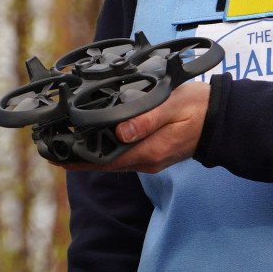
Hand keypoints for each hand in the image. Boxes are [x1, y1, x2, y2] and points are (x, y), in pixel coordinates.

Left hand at [61, 79, 211, 174]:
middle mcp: (146, 160)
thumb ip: (146, 120)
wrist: (222, 118)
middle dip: (77, 156)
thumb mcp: (171, 107)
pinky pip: (122, 154)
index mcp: (149, 152)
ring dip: (89, 152)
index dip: (78, 159)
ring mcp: (149, 158)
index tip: (56, 155)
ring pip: (111, 160)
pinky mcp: (152, 152)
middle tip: (50, 145)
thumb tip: (120, 132)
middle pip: (104, 163)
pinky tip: (92, 137)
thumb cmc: (197, 109)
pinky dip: (104, 148)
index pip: (105, 161)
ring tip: (63, 141)